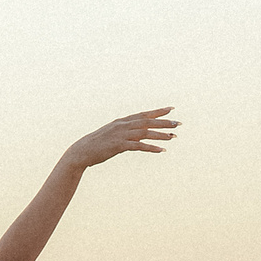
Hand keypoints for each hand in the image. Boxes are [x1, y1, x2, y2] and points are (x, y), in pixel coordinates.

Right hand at [61, 108, 178, 171]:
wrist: (81, 152)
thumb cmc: (96, 145)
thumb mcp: (110, 134)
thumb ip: (122, 132)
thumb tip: (133, 133)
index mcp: (121, 121)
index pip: (143, 114)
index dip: (158, 111)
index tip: (171, 109)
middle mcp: (123, 125)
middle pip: (147, 122)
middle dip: (164, 122)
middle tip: (179, 123)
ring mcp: (121, 135)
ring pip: (145, 133)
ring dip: (161, 135)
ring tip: (174, 137)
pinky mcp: (119, 146)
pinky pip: (139, 146)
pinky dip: (151, 148)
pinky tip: (161, 150)